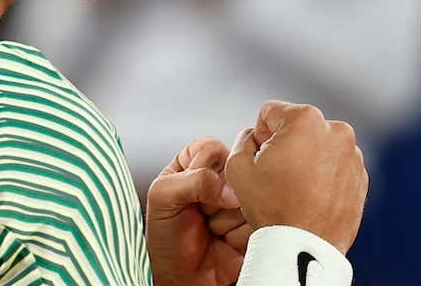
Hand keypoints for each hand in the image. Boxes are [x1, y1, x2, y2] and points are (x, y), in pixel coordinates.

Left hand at [146, 138, 254, 285]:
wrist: (181, 277)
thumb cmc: (166, 237)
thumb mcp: (163, 196)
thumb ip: (194, 179)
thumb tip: (228, 188)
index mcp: (195, 165)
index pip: (212, 147)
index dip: (204, 167)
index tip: (193, 184)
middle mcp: (220, 180)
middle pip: (236, 171)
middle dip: (215, 197)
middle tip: (202, 212)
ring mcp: (239, 202)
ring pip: (248, 197)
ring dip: (225, 220)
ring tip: (212, 230)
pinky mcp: (254, 223)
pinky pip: (258, 220)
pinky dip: (238, 235)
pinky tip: (225, 241)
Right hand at [225, 101, 368, 253]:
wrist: (306, 246)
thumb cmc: (273, 209)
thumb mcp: (237, 167)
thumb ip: (242, 139)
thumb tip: (254, 137)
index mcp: (306, 119)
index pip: (271, 112)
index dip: (260, 135)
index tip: (263, 158)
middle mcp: (336, 130)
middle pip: (297, 128)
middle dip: (285, 145)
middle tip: (277, 176)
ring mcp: (352, 154)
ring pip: (317, 146)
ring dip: (305, 160)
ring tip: (295, 188)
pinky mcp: (360, 176)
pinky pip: (333, 166)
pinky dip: (322, 176)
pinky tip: (310, 196)